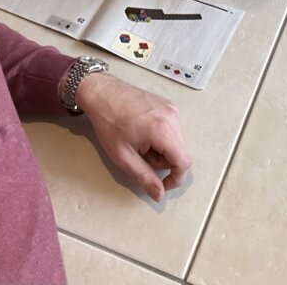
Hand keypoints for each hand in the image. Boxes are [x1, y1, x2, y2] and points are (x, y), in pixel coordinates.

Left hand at [76, 72, 191, 201]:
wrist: (102, 93)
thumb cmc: (108, 121)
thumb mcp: (123, 156)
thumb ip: (144, 177)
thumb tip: (159, 193)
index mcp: (163, 130)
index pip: (183, 162)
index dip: (175, 179)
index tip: (162, 184)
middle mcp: (172, 117)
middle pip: (178, 152)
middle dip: (160, 161)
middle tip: (138, 154)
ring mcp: (171, 109)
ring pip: (174, 142)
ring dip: (159, 148)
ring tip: (137, 140)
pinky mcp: (167, 105)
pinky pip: (170, 129)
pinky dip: (159, 136)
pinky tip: (141, 130)